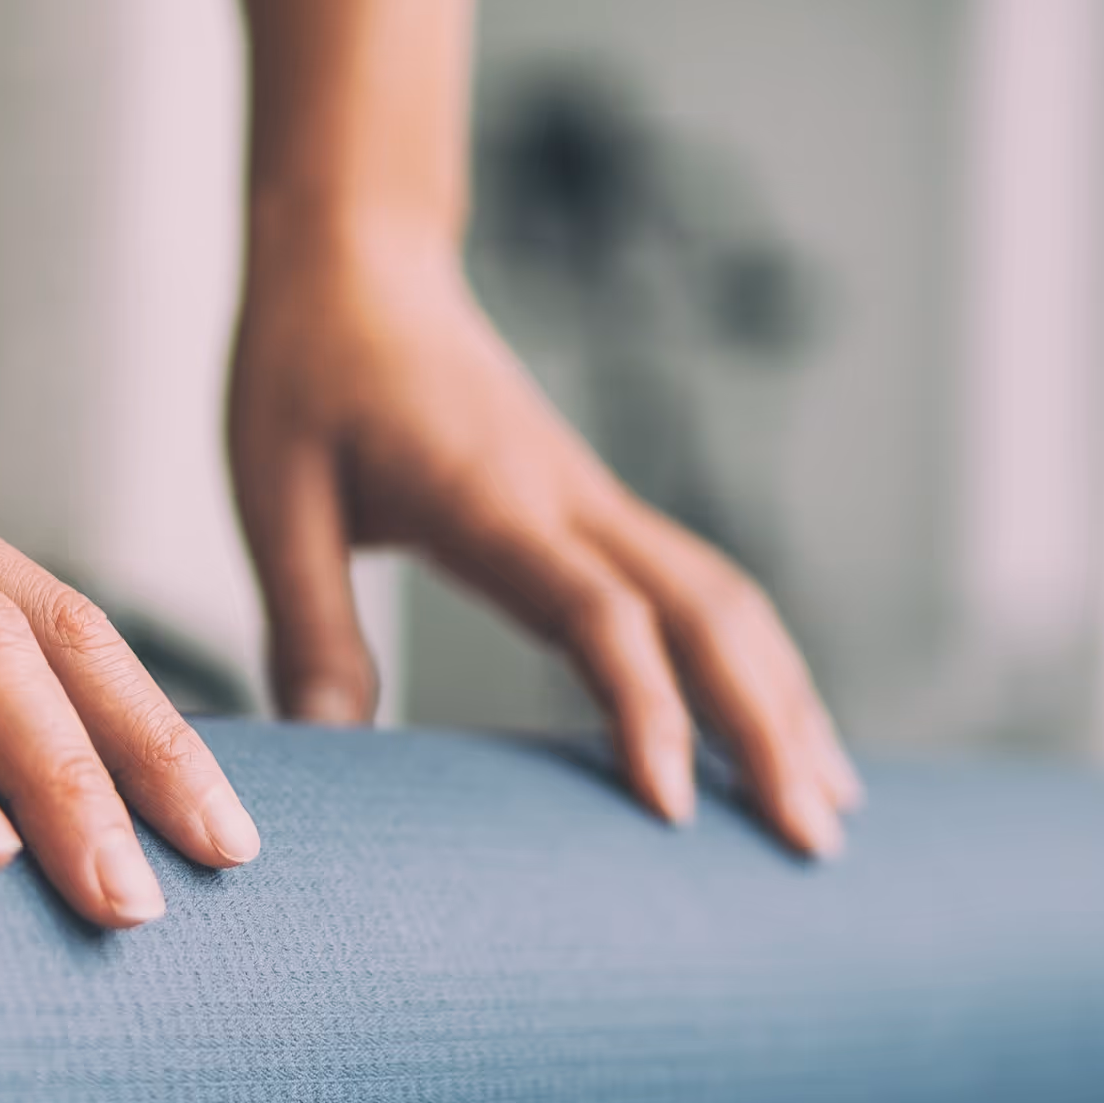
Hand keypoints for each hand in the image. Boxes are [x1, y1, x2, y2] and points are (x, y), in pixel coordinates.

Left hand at [226, 212, 863, 853]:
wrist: (357, 258)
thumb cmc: (307, 370)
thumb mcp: (274, 496)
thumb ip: (307, 625)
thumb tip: (323, 748)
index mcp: (491, 500)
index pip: (598, 614)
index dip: (643, 709)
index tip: (670, 810)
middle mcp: (571, 498)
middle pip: (706, 614)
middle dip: (767, 729)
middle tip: (811, 844)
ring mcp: (597, 499)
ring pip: (727, 600)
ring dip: (786, 700)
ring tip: (829, 809)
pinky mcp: (599, 506)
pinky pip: (704, 588)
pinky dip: (759, 663)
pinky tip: (783, 729)